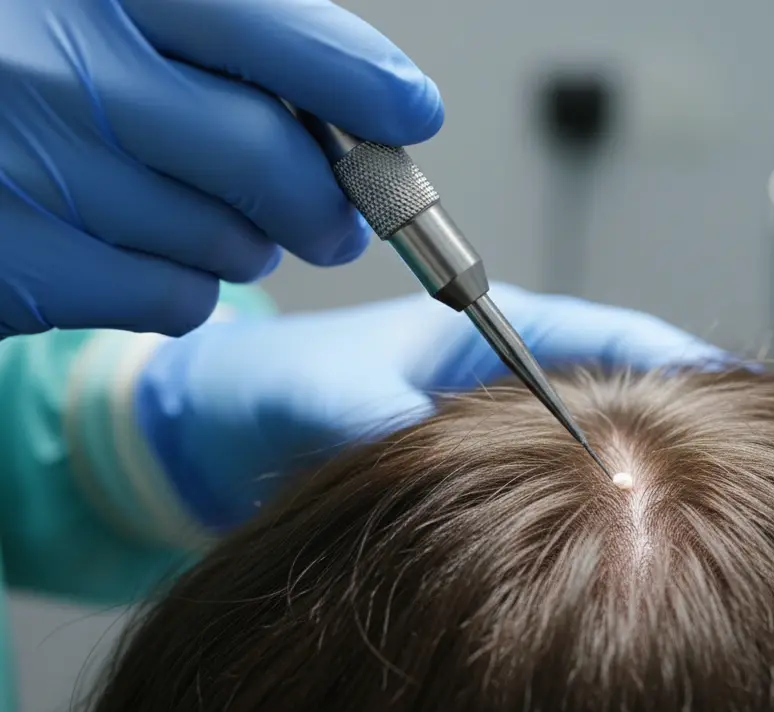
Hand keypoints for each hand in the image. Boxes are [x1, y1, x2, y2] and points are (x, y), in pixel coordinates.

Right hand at [0, 0, 441, 336]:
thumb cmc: (28, 60)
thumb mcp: (109, 11)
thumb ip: (230, 40)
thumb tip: (380, 108)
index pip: (279, 36)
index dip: (365, 84)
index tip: (411, 113)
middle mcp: (61, 66)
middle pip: (268, 158)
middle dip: (328, 204)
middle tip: (341, 226)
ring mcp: (31, 166)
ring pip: (227, 242)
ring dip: (250, 247)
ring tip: (206, 218)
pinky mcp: (19, 263)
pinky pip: (171, 297)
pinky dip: (186, 289)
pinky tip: (141, 251)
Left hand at [136, 284, 726, 528]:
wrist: (210, 432)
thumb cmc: (265, 385)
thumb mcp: (320, 393)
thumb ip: (373, 417)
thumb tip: (431, 452)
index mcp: (486, 324)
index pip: (610, 331)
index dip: (679, 359)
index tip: (740, 390)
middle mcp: (504, 373)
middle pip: (624, 386)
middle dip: (684, 420)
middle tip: (747, 459)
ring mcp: (496, 425)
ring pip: (597, 440)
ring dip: (645, 466)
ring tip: (706, 503)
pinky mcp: (480, 473)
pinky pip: (556, 485)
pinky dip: (595, 505)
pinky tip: (624, 542)